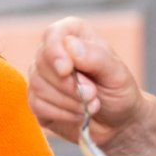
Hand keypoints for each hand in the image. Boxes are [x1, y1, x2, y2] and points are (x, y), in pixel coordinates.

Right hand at [28, 17, 144, 152]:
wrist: (118, 121)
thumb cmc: (118, 91)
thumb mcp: (117, 73)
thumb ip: (96, 56)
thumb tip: (70, 45)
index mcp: (75, 35)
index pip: (53, 34)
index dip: (55, 51)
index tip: (66, 70)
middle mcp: (54, 52)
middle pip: (42, 62)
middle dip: (69, 85)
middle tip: (93, 94)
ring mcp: (43, 76)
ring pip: (38, 85)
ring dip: (68, 102)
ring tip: (91, 105)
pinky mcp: (38, 99)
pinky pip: (37, 105)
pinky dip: (61, 114)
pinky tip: (77, 114)